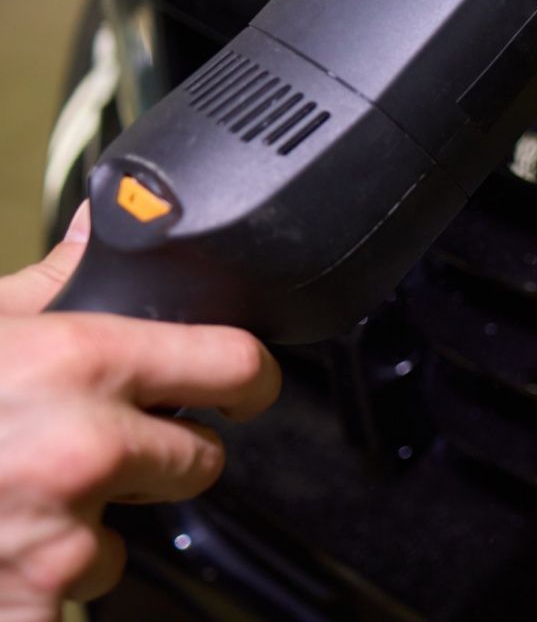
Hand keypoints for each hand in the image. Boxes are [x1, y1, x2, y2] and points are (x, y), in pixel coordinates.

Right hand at [0, 206, 280, 620]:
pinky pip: (75, 596)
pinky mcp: (35, 601)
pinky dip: (44, 585)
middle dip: (158, 458)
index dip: (246, 377)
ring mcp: (62, 533)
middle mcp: (88, 448)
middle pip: (200, 460)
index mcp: (85, 363)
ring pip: (131, 537)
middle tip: (90, 451)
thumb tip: (104, 221)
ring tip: (17, 498)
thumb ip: (59, 281)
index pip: (234, 366)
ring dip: (90, 526)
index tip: (245, 385)